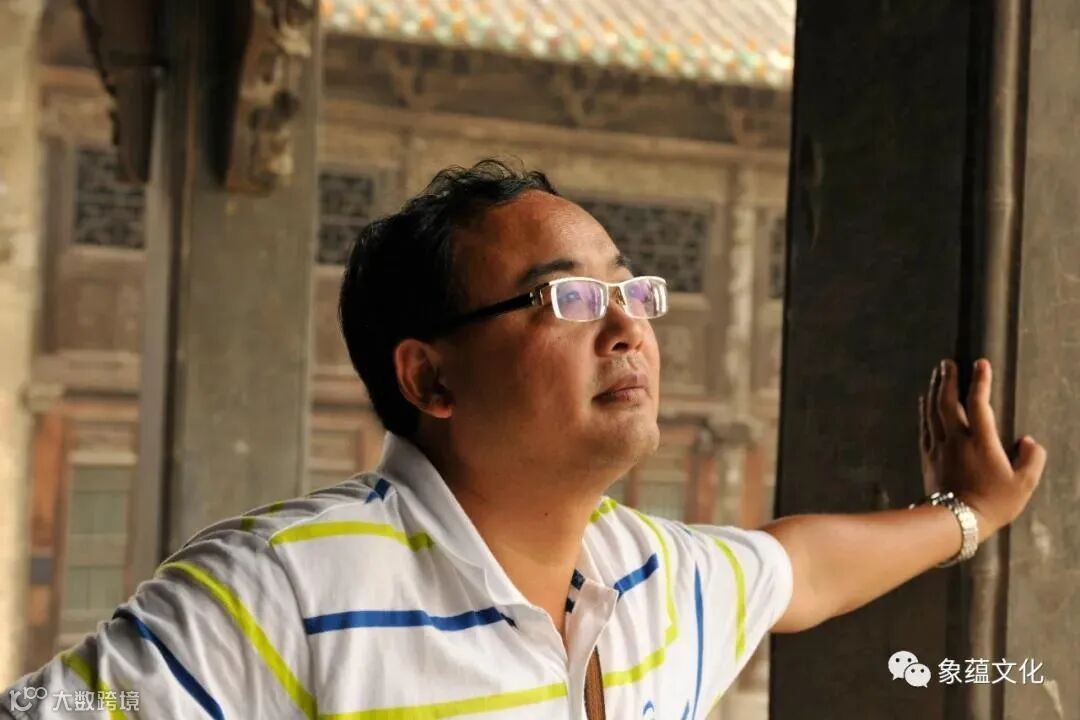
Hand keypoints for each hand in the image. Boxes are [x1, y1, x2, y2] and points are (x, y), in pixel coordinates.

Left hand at [918, 358, 1046, 537]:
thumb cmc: (993, 504)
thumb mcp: (1024, 485)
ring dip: (935, 390)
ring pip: (933, 411)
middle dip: (948, 379)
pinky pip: (924, 426)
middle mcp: (956, 440)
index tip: (981, 363)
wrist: (955, 523)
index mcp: (981, 443)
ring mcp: (939, 447)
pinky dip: (924, 410)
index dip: (980, 382)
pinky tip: (925, 400)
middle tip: (948, 362)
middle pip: (948, 402)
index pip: (979, 404)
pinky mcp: (928, 457)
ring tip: (938, 373)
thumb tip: (1029, 441)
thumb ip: (1032, 459)